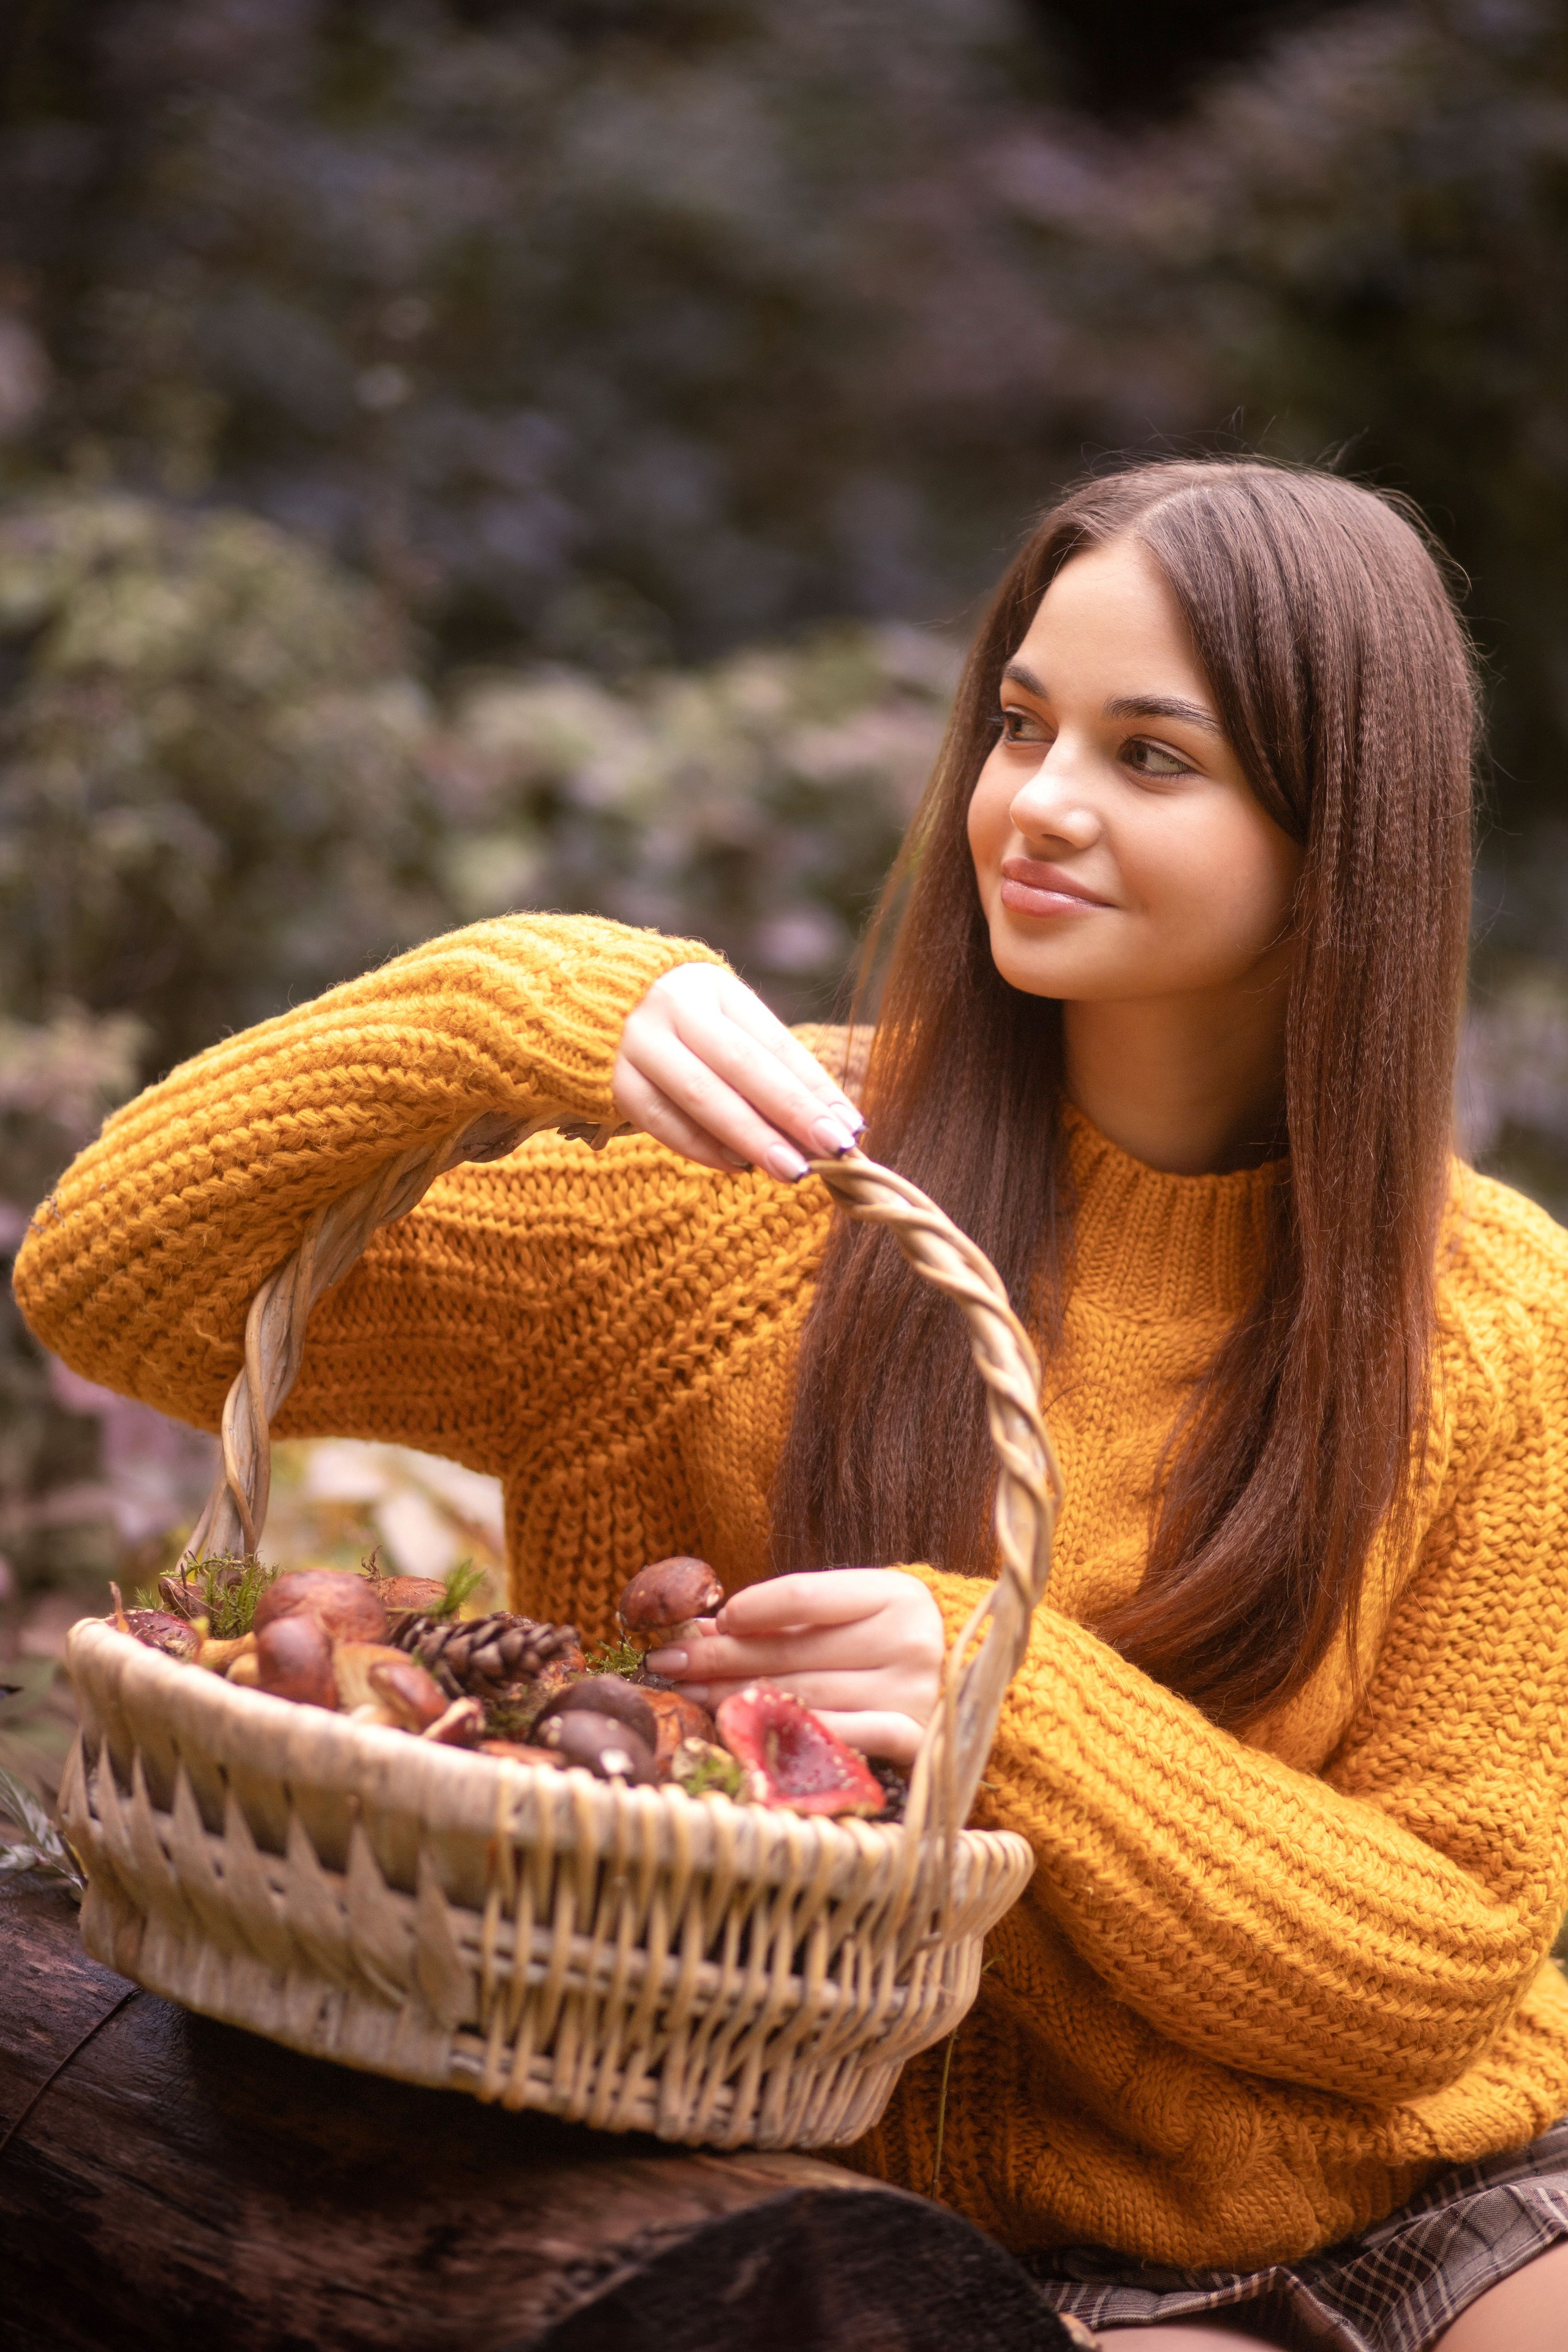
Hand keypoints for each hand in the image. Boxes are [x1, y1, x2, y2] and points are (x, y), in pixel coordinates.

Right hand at [612, 962, 863, 1180]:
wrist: (571, 999)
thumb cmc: (671, 1020)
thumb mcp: (714, 1017)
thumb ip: (760, 1060)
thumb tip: (827, 1120)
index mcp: (713, 986)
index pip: (775, 1042)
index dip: (815, 1087)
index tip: (851, 1126)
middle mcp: (674, 1007)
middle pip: (743, 1066)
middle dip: (793, 1113)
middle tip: (835, 1151)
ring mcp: (636, 1041)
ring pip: (702, 1096)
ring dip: (751, 1137)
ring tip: (793, 1170)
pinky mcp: (606, 1077)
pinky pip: (660, 1120)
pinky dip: (701, 1147)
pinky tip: (737, 1167)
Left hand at [646, 1569, 944, 1766]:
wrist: (962, 1691)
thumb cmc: (886, 1645)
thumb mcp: (851, 1614)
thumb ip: (790, 1617)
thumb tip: (705, 1626)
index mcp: (895, 1594)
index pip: (805, 1597)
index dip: (751, 1608)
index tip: (712, 1620)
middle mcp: (908, 1640)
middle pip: (793, 1651)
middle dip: (721, 1656)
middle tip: (670, 1661)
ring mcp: (912, 1693)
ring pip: (804, 1696)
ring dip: (738, 1697)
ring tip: (694, 1695)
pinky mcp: (913, 1740)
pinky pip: (839, 1738)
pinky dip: (790, 1735)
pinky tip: (749, 1732)